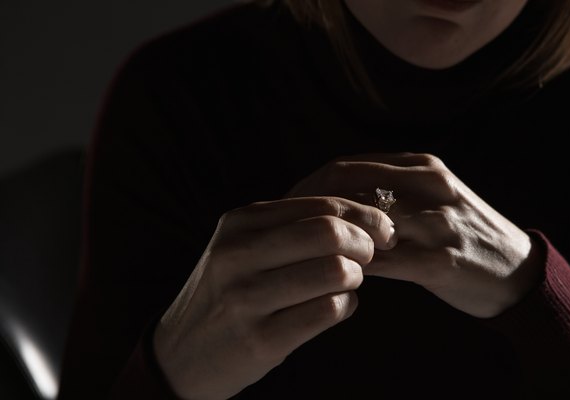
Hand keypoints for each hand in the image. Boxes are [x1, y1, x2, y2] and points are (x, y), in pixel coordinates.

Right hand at [153, 197, 396, 399]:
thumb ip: (292, 226)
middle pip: (330, 232)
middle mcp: (238, 254)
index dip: (365, 214)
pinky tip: (336, 306)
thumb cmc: (227, 294)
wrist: (180, 355)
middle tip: (372, 254)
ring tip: (348, 282)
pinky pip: (329, 311)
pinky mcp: (261, 339)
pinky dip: (346, 306)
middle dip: (366, 242)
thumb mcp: (243, 247)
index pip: (321, 204)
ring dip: (356, 277)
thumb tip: (364, 213)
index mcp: (239, 223)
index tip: (383, 228)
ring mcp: (247, 298)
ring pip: (335, 271)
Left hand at [287, 153, 543, 318]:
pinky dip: (355, 268)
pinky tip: (338, 277)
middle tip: (280, 234)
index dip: (308, 187)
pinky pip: (384, 262)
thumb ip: (388, 190)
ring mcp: (437, 221)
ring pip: (363, 223)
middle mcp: (429, 185)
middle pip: (348, 187)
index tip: (283, 208)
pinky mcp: (441, 260)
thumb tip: (329, 199)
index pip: (347, 167)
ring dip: (330, 240)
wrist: (518, 271)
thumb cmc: (464, 235)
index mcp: (421, 166)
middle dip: (307, 210)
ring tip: (303, 258)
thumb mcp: (431, 196)